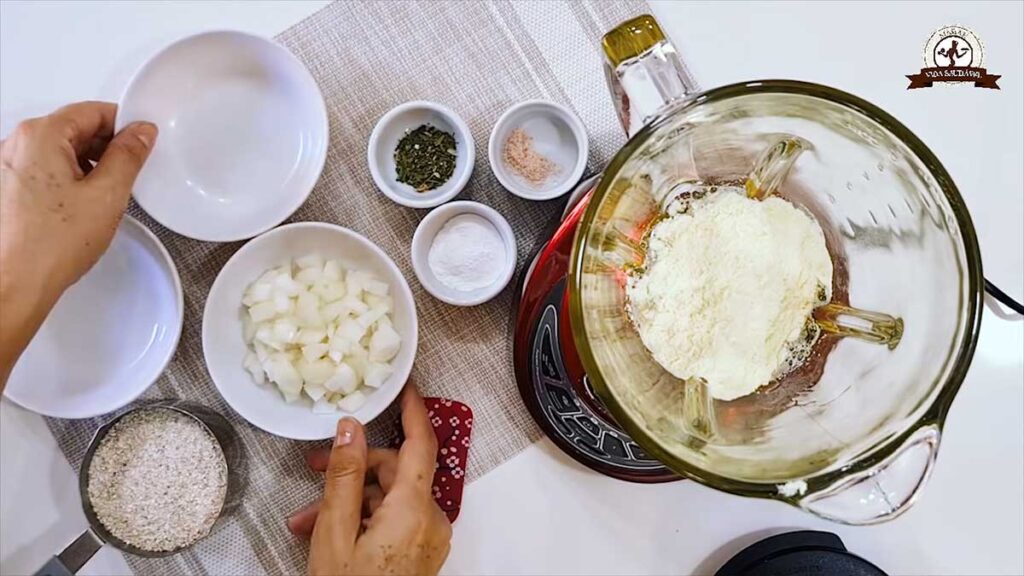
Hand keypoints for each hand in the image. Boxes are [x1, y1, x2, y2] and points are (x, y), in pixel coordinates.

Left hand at [0, 101, 156, 387]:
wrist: (14, 282)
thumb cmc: (50, 244)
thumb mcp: (108, 195)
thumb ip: (129, 156)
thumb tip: (141, 133)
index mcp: (41, 135)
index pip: (94, 111)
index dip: (125, 127)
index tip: (142, 146)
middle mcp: (17, 143)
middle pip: (75, 129)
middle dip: (105, 149)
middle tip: (127, 178)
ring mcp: (7, 166)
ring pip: (61, 151)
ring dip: (87, 167)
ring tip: (101, 200)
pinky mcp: (7, 187)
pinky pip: (45, 170)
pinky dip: (68, 181)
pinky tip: (79, 209)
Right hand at [287, 385, 451, 575]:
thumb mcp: (335, 532)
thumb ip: (344, 475)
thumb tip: (350, 428)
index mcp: (415, 509)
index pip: (421, 443)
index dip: (414, 410)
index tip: (405, 386)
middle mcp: (431, 521)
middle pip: (396, 473)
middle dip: (353, 470)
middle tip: (312, 470)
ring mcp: (428, 540)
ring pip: (389, 500)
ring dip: (349, 502)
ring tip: (306, 520)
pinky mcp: (420, 554)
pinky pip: (394, 521)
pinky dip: (363, 520)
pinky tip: (327, 533)